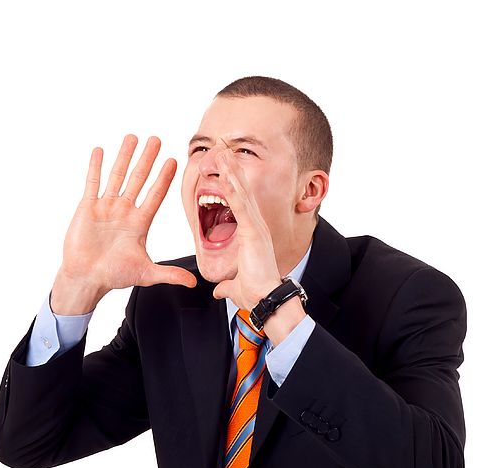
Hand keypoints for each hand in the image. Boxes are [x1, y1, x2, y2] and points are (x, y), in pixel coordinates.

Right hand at [51, 135, 196, 313]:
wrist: (86, 278)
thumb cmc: (114, 275)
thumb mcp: (145, 273)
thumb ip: (169, 274)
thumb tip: (193, 283)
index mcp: (140, 223)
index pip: (155, 195)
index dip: (164, 178)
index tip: (173, 161)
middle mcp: (125, 211)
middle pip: (138, 179)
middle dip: (147, 160)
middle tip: (156, 139)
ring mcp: (106, 207)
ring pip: (117, 176)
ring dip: (124, 157)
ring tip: (133, 137)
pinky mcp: (88, 208)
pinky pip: (92, 183)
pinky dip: (96, 167)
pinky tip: (100, 151)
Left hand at [210, 148, 282, 309]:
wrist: (266, 300)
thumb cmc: (255, 294)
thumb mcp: (234, 288)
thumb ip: (226, 287)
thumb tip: (219, 292)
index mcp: (251, 234)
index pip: (239, 204)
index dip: (231, 185)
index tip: (223, 169)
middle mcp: (256, 226)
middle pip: (242, 191)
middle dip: (232, 169)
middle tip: (223, 148)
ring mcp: (255, 227)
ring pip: (241, 193)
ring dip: (231, 171)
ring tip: (222, 151)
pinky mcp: (252, 231)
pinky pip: (239, 206)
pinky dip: (231, 189)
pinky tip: (223, 175)